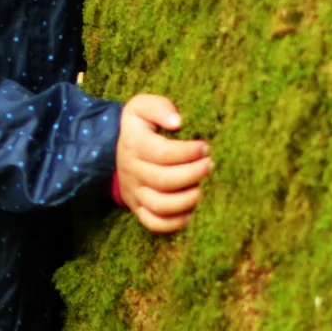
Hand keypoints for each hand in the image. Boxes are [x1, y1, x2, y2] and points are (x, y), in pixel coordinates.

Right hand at [117, 94, 211, 234]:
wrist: (121, 149)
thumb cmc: (143, 128)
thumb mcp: (142, 108)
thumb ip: (158, 107)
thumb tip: (177, 121)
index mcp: (133, 144)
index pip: (161, 153)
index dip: (188, 152)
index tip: (206, 147)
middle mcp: (131, 170)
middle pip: (163, 180)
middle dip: (193, 174)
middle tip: (210, 166)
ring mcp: (134, 192)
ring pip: (159, 205)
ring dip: (187, 200)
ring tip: (203, 189)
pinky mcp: (138, 208)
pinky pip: (154, 223)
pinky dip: (174, 222)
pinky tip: (191, 211)